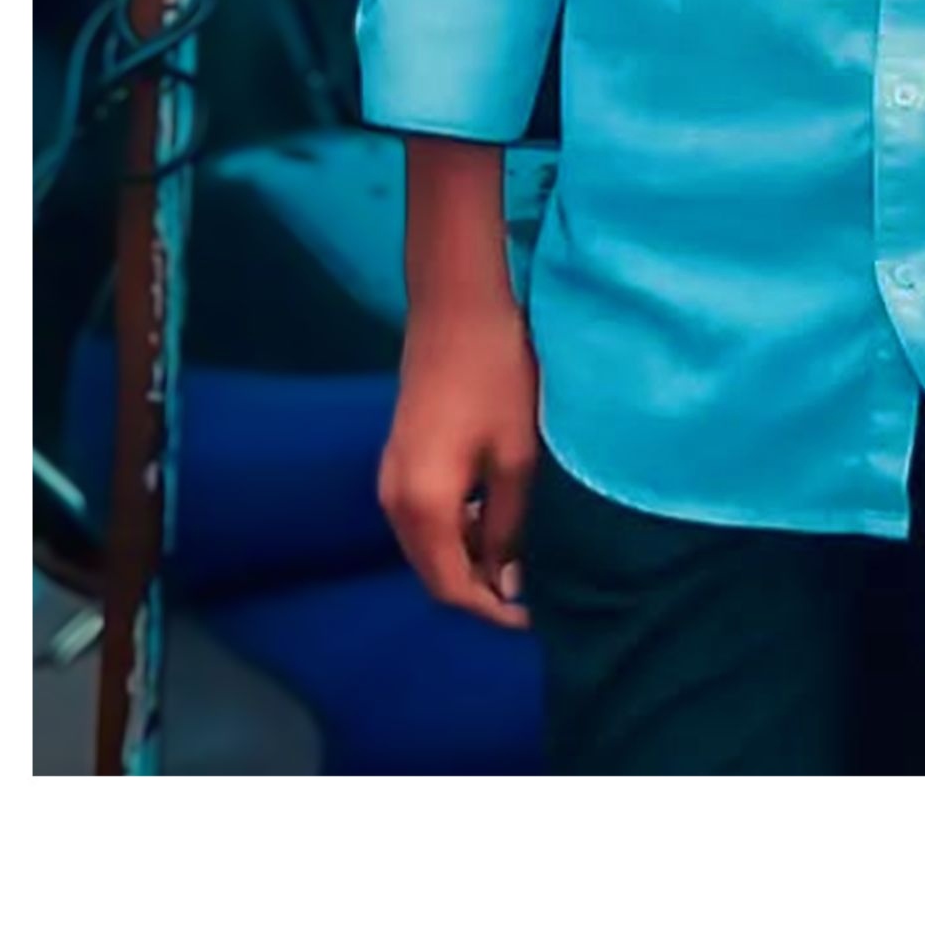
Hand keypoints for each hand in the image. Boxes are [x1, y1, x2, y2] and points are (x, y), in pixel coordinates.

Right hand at [379, 293, 541, 629]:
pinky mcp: (399, 457)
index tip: (534, 617)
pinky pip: (423, 517)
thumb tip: (507, 582)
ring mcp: (391, 477)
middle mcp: (394, 501)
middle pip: (432, 572)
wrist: (456, 307)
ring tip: (519, 559)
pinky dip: (456, 531)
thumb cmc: (495, 377)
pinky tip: (493, 519)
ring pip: (427, 546)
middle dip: (478, 590)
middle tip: (530, 594)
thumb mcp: (516, 457)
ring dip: (467, 560)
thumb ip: (510, 525)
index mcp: (422, 507)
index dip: (491, 610)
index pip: (451, 586)